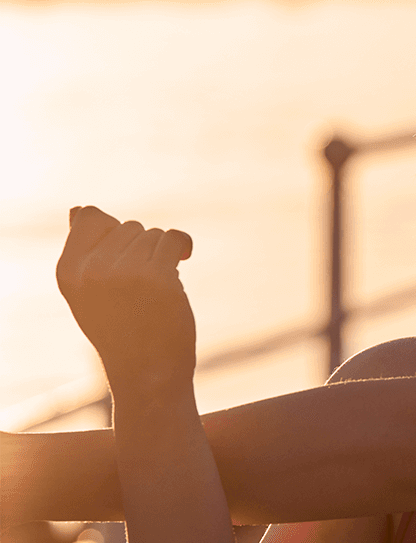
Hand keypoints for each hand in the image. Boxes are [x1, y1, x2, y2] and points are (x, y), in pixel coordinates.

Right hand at [56, 206, 195, 394]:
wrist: (147, 372)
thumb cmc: (121, 329)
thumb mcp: (89, 291)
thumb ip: (84, 251)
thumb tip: (77, 209)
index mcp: (68, 271)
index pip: (89, 216)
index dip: (115, 231)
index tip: (124, 256)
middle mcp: (91, 270)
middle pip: (129, 226)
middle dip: (143, 248)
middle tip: (143, 284)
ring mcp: (123, 272)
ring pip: (154, 234)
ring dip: (163, 254)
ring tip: (157, 286)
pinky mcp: (156, 276)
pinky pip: (174, 239)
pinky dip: (182, 246)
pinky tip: (183, 259)